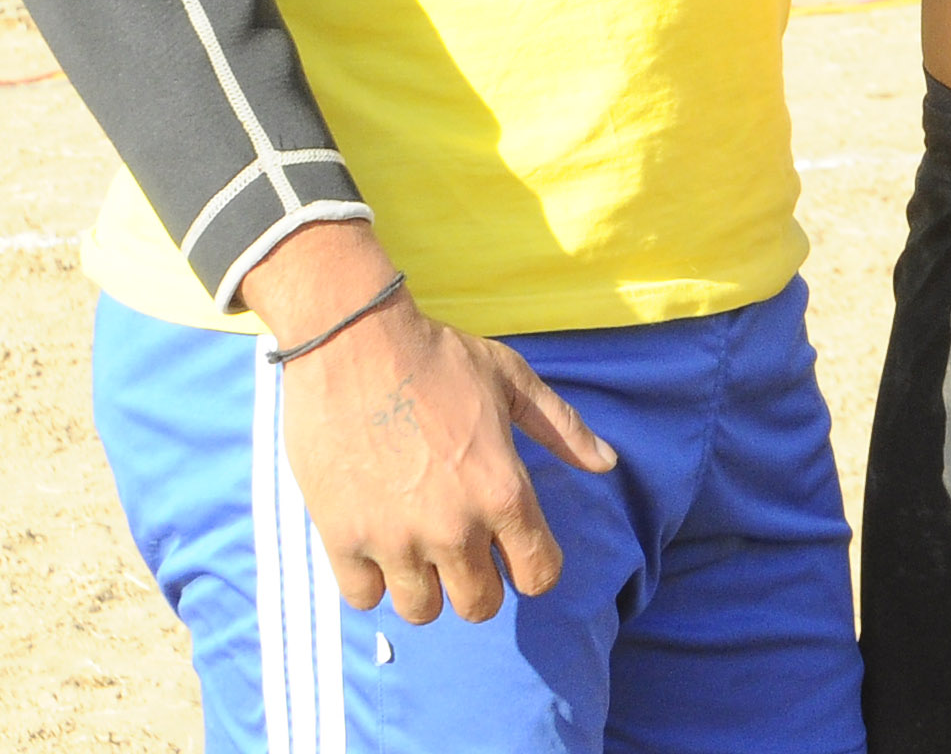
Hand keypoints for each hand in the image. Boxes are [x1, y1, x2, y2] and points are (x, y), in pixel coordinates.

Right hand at [246, 237, 617, 623]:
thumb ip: (561, 427)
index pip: (538, 576)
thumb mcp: (510, 379)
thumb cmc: (437, 355)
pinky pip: (365, 597)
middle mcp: (454, 528)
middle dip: (477, 582)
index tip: (512, 550)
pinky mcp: (343, 537)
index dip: (531, 566)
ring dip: (423, 586)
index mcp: (503, 492)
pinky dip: (372, 579)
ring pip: (422, 611)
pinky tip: (374, 543)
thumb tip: (607, 462)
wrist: (351, 339)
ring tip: (415, 547)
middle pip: (479, 606)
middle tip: (459, 548)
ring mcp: (396, 538)